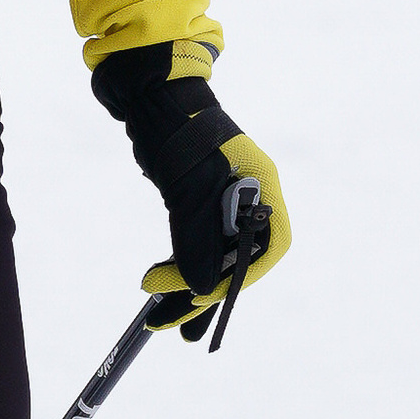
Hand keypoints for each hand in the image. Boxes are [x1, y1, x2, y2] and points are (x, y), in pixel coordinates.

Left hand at [92, 42, 291, 345]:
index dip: (241, 278)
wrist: (151, 96)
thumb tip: (202, 290)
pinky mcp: (198, 201)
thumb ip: (198, 240)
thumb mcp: (188, 189)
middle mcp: (249, 197)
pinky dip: (180, 266)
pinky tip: (161, 289)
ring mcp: (223, 200)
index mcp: (262, 187)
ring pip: (212, 255)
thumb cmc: (178, 132)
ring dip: (188, 288)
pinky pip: (194, 243)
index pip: (268, 247)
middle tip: (172, 323)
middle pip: (237, 257)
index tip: (206, 295)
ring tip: (162, 321)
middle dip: (205, 293)